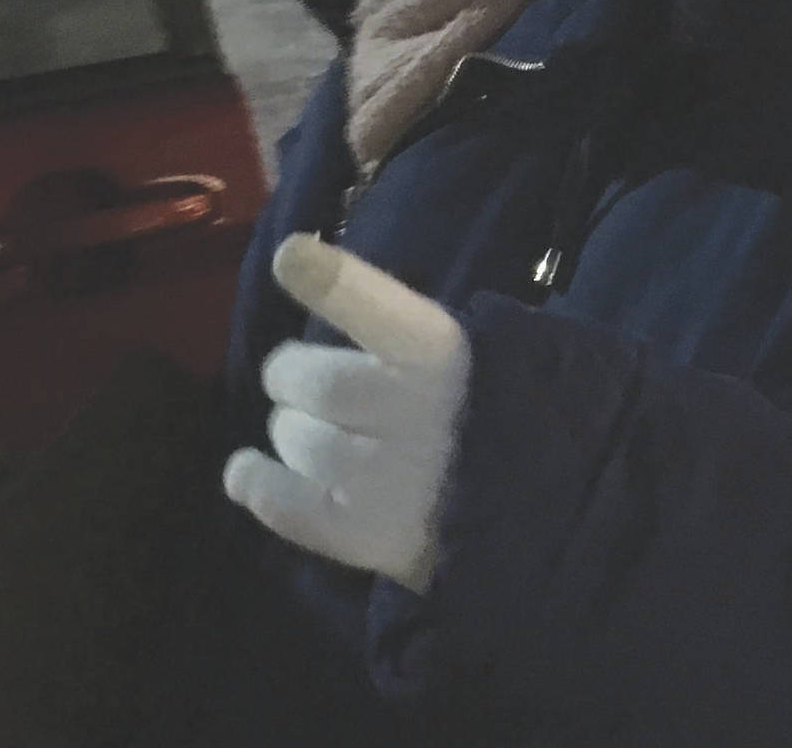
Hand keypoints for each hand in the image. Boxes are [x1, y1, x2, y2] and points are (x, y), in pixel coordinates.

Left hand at [223, 234, 470, 594]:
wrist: (544, 515)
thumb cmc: (494, 419)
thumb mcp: (472, 355)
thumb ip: (403, 330)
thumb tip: (312, 279)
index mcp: (442, 354)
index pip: (374, 305)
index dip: (327, 279)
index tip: (289, 257)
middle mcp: (411, 410)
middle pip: (311, 380)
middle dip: (293, 377)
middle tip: (302, 385)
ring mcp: (385, 478)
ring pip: (296, 438)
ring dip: (290, 432)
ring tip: (314, 436)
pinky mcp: (365, 534)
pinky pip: (283, 503)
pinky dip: (256, 484)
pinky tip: (247, 472)